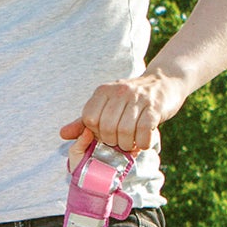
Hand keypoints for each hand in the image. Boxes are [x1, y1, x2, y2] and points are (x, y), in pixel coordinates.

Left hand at [60, 70, 180, 164]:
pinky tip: (143, 141)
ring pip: (125, 131)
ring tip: (131, 143)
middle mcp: (119, 92)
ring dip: (128, 144)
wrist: (164, 83)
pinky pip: (144, 131)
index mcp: (103, 91)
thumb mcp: (106, 105)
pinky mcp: (155, 107)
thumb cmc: (131, 100)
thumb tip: (62, 134)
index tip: (106, 133)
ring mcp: (138, 98)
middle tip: (120, 141)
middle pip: (107, 127)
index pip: (89, 118)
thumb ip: (84, 121)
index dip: (96, 132)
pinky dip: (142, 142)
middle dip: (113, 141)